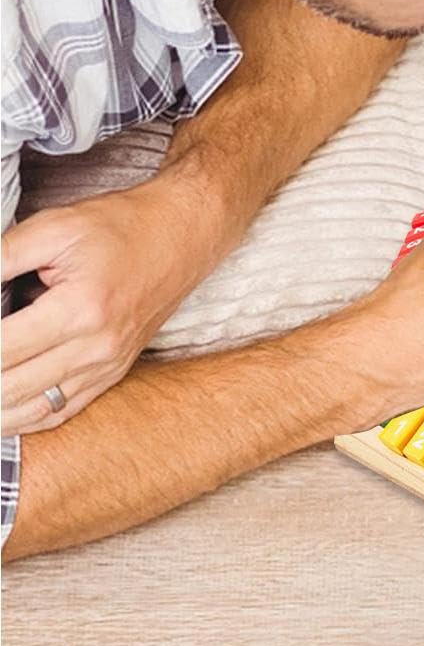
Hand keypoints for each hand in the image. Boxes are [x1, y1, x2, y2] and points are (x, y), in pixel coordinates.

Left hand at [1, 178, 226, 435]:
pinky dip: (21, 419)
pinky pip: (60, 411)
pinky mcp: (113, 372)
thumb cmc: (121, 226)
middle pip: (7, 389)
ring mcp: (108, 366)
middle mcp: (97, 348)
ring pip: (31, 411)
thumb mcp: (51, 228)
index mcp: (81, 310)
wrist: (184, 235)